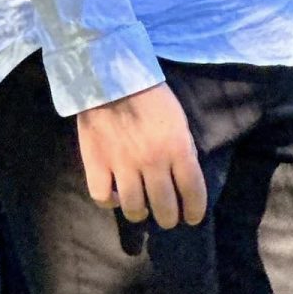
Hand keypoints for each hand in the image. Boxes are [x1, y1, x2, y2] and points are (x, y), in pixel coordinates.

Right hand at [76, 83, 207, 229]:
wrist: (110, 75)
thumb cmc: (150, 95)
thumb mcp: (178, 119)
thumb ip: (183, 149)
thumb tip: (183, 179)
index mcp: (177, 148)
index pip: (193, 193)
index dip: (195, 211)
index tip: (191, 217)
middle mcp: (152, 161)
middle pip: (165, 208)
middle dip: (169, 218)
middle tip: (167, 216)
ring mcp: (122, 164)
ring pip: (134, 209)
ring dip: (141, 213)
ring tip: (141, 209)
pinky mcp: (96, 162)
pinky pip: (102, 197)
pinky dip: (109, 200)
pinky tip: (115, 194)